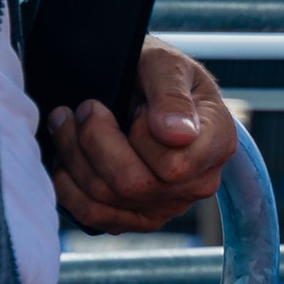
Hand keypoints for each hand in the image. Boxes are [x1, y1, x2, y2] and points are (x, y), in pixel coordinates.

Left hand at [42, 42, 239, 233]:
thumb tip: (176, 133)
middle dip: (94, 141)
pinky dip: (68, 186)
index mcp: (217, 144)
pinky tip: (68, 157)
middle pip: (133, 185)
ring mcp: (168, 206)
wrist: (151, 90)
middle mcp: (198, 183)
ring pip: (105, 198)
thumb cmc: (160, 76)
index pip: (174, 165)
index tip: (133, 106)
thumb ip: (172, 95)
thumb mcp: (168, 65)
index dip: (140, 136)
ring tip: (67, 122)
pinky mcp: (137, 217)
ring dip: (73, 156)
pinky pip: (93, 215)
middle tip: (86, 108)